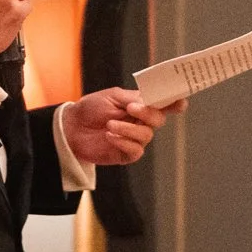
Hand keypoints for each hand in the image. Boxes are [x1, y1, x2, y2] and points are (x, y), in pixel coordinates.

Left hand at [60, 87, 181, 166]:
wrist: (71, 128)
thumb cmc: (91, 109)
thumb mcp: (111, 96)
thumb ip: (131, 98)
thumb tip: (148, 101)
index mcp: (141, 105)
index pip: (163, 104)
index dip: (175, 103)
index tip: (181, 102)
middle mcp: (141, 122)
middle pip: (159, 119)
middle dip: (148, 113)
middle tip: (131, 108)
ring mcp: (135, 139)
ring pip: (146, 135)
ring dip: (128, 128)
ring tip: (109, 124)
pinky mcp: (126, 154)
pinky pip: (136, 150)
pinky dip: (123, 142)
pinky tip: (110, 136)